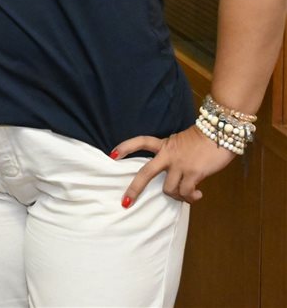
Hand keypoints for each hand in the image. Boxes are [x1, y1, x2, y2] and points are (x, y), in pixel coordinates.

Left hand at [113, 125, 234, 207]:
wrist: (222, 132)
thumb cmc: (207, 138)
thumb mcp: (185, 142)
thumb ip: (177, 155)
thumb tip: (179, 175)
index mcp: (165, 144)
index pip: (141, 142)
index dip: (125, 147)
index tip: (112, 155)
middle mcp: (169, 154)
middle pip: (146, 172)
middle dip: (135, 189)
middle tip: (126, 202)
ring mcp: (180, 164)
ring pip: (168, 189)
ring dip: (177, 196)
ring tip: (187, 196)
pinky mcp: (193, 173)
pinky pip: (186, 192)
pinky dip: (190, 198)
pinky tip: (197, 196)